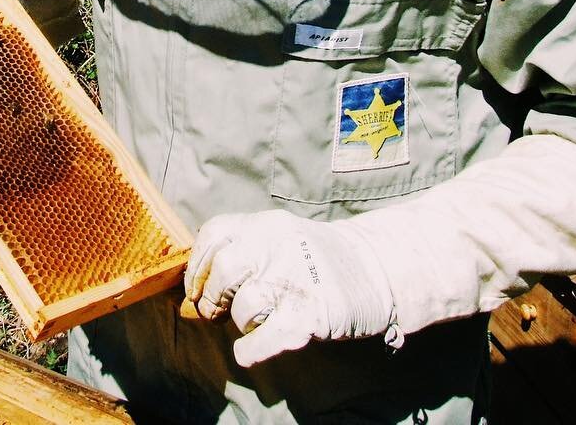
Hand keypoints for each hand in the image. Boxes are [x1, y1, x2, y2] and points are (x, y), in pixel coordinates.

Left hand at [184, 209, 393, 367]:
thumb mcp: (281, 237)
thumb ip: (244, 249)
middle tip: (221, 311)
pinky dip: (250, 350)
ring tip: (260, 321)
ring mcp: (294, 282)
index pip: (213, 234)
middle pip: (222, 272)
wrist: (379, 269)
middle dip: (213, 298)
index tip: (197, 286)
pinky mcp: (308, 317)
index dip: (198, 266)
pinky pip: (258, 342)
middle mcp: (277, 247)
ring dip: (243, 323)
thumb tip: (196, 287)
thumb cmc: (319, 259)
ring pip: (243, 309)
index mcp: (266, 225)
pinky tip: (258, 345)